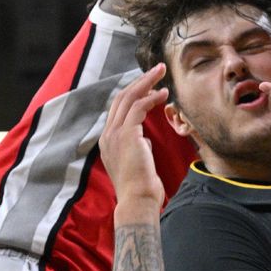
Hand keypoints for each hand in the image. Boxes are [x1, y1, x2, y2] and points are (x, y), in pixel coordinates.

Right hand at [99, 64, 168, 207]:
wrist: (137, 201)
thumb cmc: (142, 187)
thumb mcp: (138, 162)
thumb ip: (137, 148)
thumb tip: (145, 141)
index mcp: (108, 141)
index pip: (118, 108)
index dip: (134, 93)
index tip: (151, 85)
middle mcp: (108, 135)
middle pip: (121, 97)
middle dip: (140, 80)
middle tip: (157, 69)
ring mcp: (114, 134)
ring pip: (129, 97)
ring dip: (147, 82)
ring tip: (162, 72)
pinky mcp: (127, 135)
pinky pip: (138, 107)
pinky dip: (151, 97)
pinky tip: (163, 94)